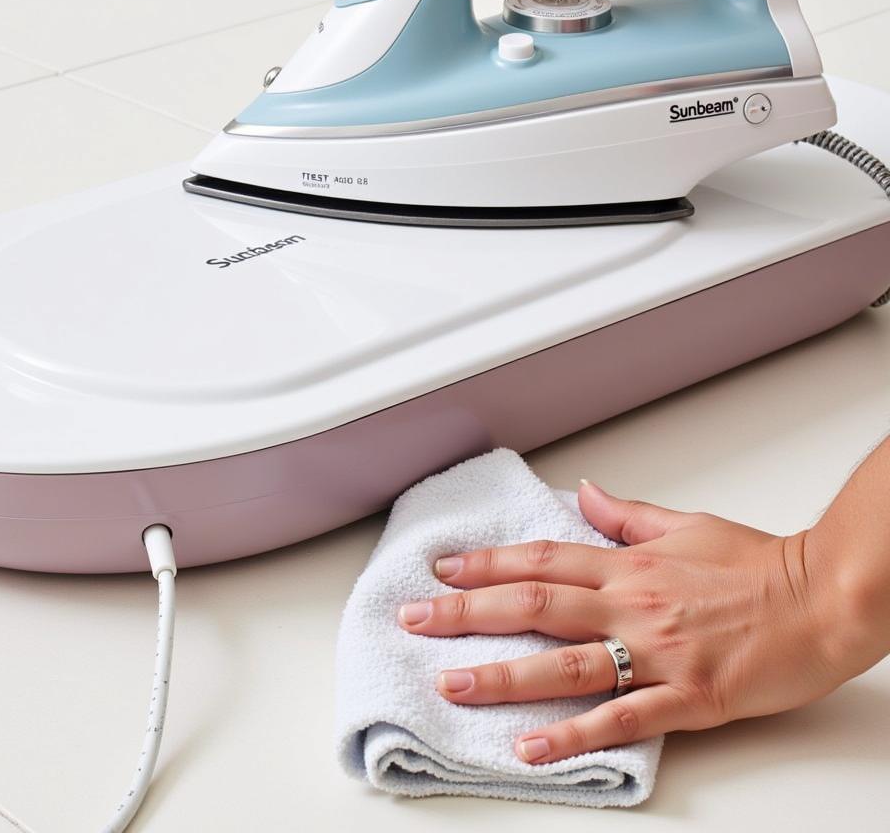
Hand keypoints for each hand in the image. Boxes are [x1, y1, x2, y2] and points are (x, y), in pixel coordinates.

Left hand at [397, 479, 872, 764]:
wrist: (826, 598)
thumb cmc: (760, 563)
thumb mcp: (687, 525)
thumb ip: (628, 515)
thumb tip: (585, 493)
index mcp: (630, 564)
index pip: (541, 559)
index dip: (486, 563)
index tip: (441, 570)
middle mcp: (632, 603)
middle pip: (534, 605)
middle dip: (467, 612)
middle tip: (414, 621)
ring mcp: (657, 651)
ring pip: (564, 663)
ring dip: (502, 674)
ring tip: (450, 683)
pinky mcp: (688, 697)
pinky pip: (620, 717)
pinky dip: (573, 733)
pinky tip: (530, 748)